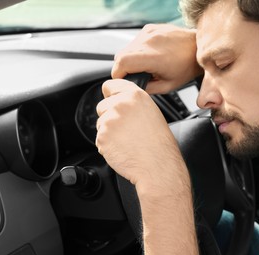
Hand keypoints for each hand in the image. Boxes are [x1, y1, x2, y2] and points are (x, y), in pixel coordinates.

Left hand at [95, 79, 188, 194]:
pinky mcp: (102, 136)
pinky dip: (108, 145)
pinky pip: (100, 139)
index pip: (110, 85)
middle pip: (102, 106)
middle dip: (110, 116)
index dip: (111, 95)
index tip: (114, 101)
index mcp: (135, 95)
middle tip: (126, 129)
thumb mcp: (151, 112)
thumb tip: (118, 101)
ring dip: (109, 132)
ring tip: (127, 140)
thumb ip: (133, 103)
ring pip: (100, 123)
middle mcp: (121, 104)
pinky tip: (123, 148)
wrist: (157, 165)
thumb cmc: (159, 143)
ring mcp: (110, 120)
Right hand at [112, 24, 202, 93]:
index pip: (121, 63)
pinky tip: (150, 55)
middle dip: (124, 68)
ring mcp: (148, 33)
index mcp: (153, 57)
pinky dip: (138, 50)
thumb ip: (146, 88)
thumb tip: (133, 87)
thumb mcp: (167, 86)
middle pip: (120, 56)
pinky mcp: (149, 28)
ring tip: (146, 65)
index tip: (124, 80)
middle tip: (137, 75)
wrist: (197, 49)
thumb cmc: (186, 67)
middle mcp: (148, 42)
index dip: (119, 75)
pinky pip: (135, 42)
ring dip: (131, 59)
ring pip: (126, 48)